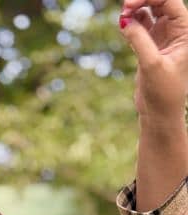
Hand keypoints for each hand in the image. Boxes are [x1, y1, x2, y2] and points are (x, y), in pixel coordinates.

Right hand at [120, 0, 187, 118]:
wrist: (159, 114)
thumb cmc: (163, 92)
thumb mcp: (152, 64)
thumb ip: (139, 40)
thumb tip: (124, 20)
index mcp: (186, 31)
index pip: (169, 1)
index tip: (129, 4)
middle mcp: (176, 31)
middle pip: (159, 2)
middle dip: (140, 1)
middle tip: (123, 9)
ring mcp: (163, 37)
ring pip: (149, 12)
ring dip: (135, 10)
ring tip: (122, 17)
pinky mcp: (151, 46)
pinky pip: (140, 26)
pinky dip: (131, 23)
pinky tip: (123, 26)